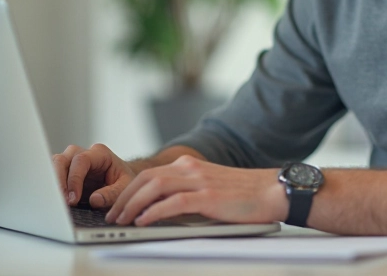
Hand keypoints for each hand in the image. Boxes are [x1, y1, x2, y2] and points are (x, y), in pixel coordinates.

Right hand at [52, 143, 134, 208]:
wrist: (122, 180)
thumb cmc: (124, 181)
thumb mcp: (125, 187)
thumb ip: (112, 194)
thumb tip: (94, 200)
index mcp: (100, 153)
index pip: (81, 160)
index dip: (74, 179)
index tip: (74, 198)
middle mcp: (84, 153)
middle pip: (63, 159)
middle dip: (59, 181)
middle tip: (64, 201)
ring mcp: (72, 161)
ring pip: (54, 164)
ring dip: (53, 183)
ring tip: (59, 201)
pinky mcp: (66, 171)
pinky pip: (53, 173)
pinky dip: (52, 185)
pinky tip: (56, 198)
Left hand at [105, 155, 286, 225]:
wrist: (273, 191)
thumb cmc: (245, 195)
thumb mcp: (210, 189)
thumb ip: (187, 195)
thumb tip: (161, 212)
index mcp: (190, 165)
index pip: (150, 174)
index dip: (129, 190)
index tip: (117, 206)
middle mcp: (191, 168)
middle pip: (146, 178)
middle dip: (124, 198)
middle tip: (112, 216)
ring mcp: (199, 181)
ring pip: (154, 187)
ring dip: (133, 205)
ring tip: (122, 220)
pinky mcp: (208, 196)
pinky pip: (173, 202)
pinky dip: (154, 211)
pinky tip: (143, 221)